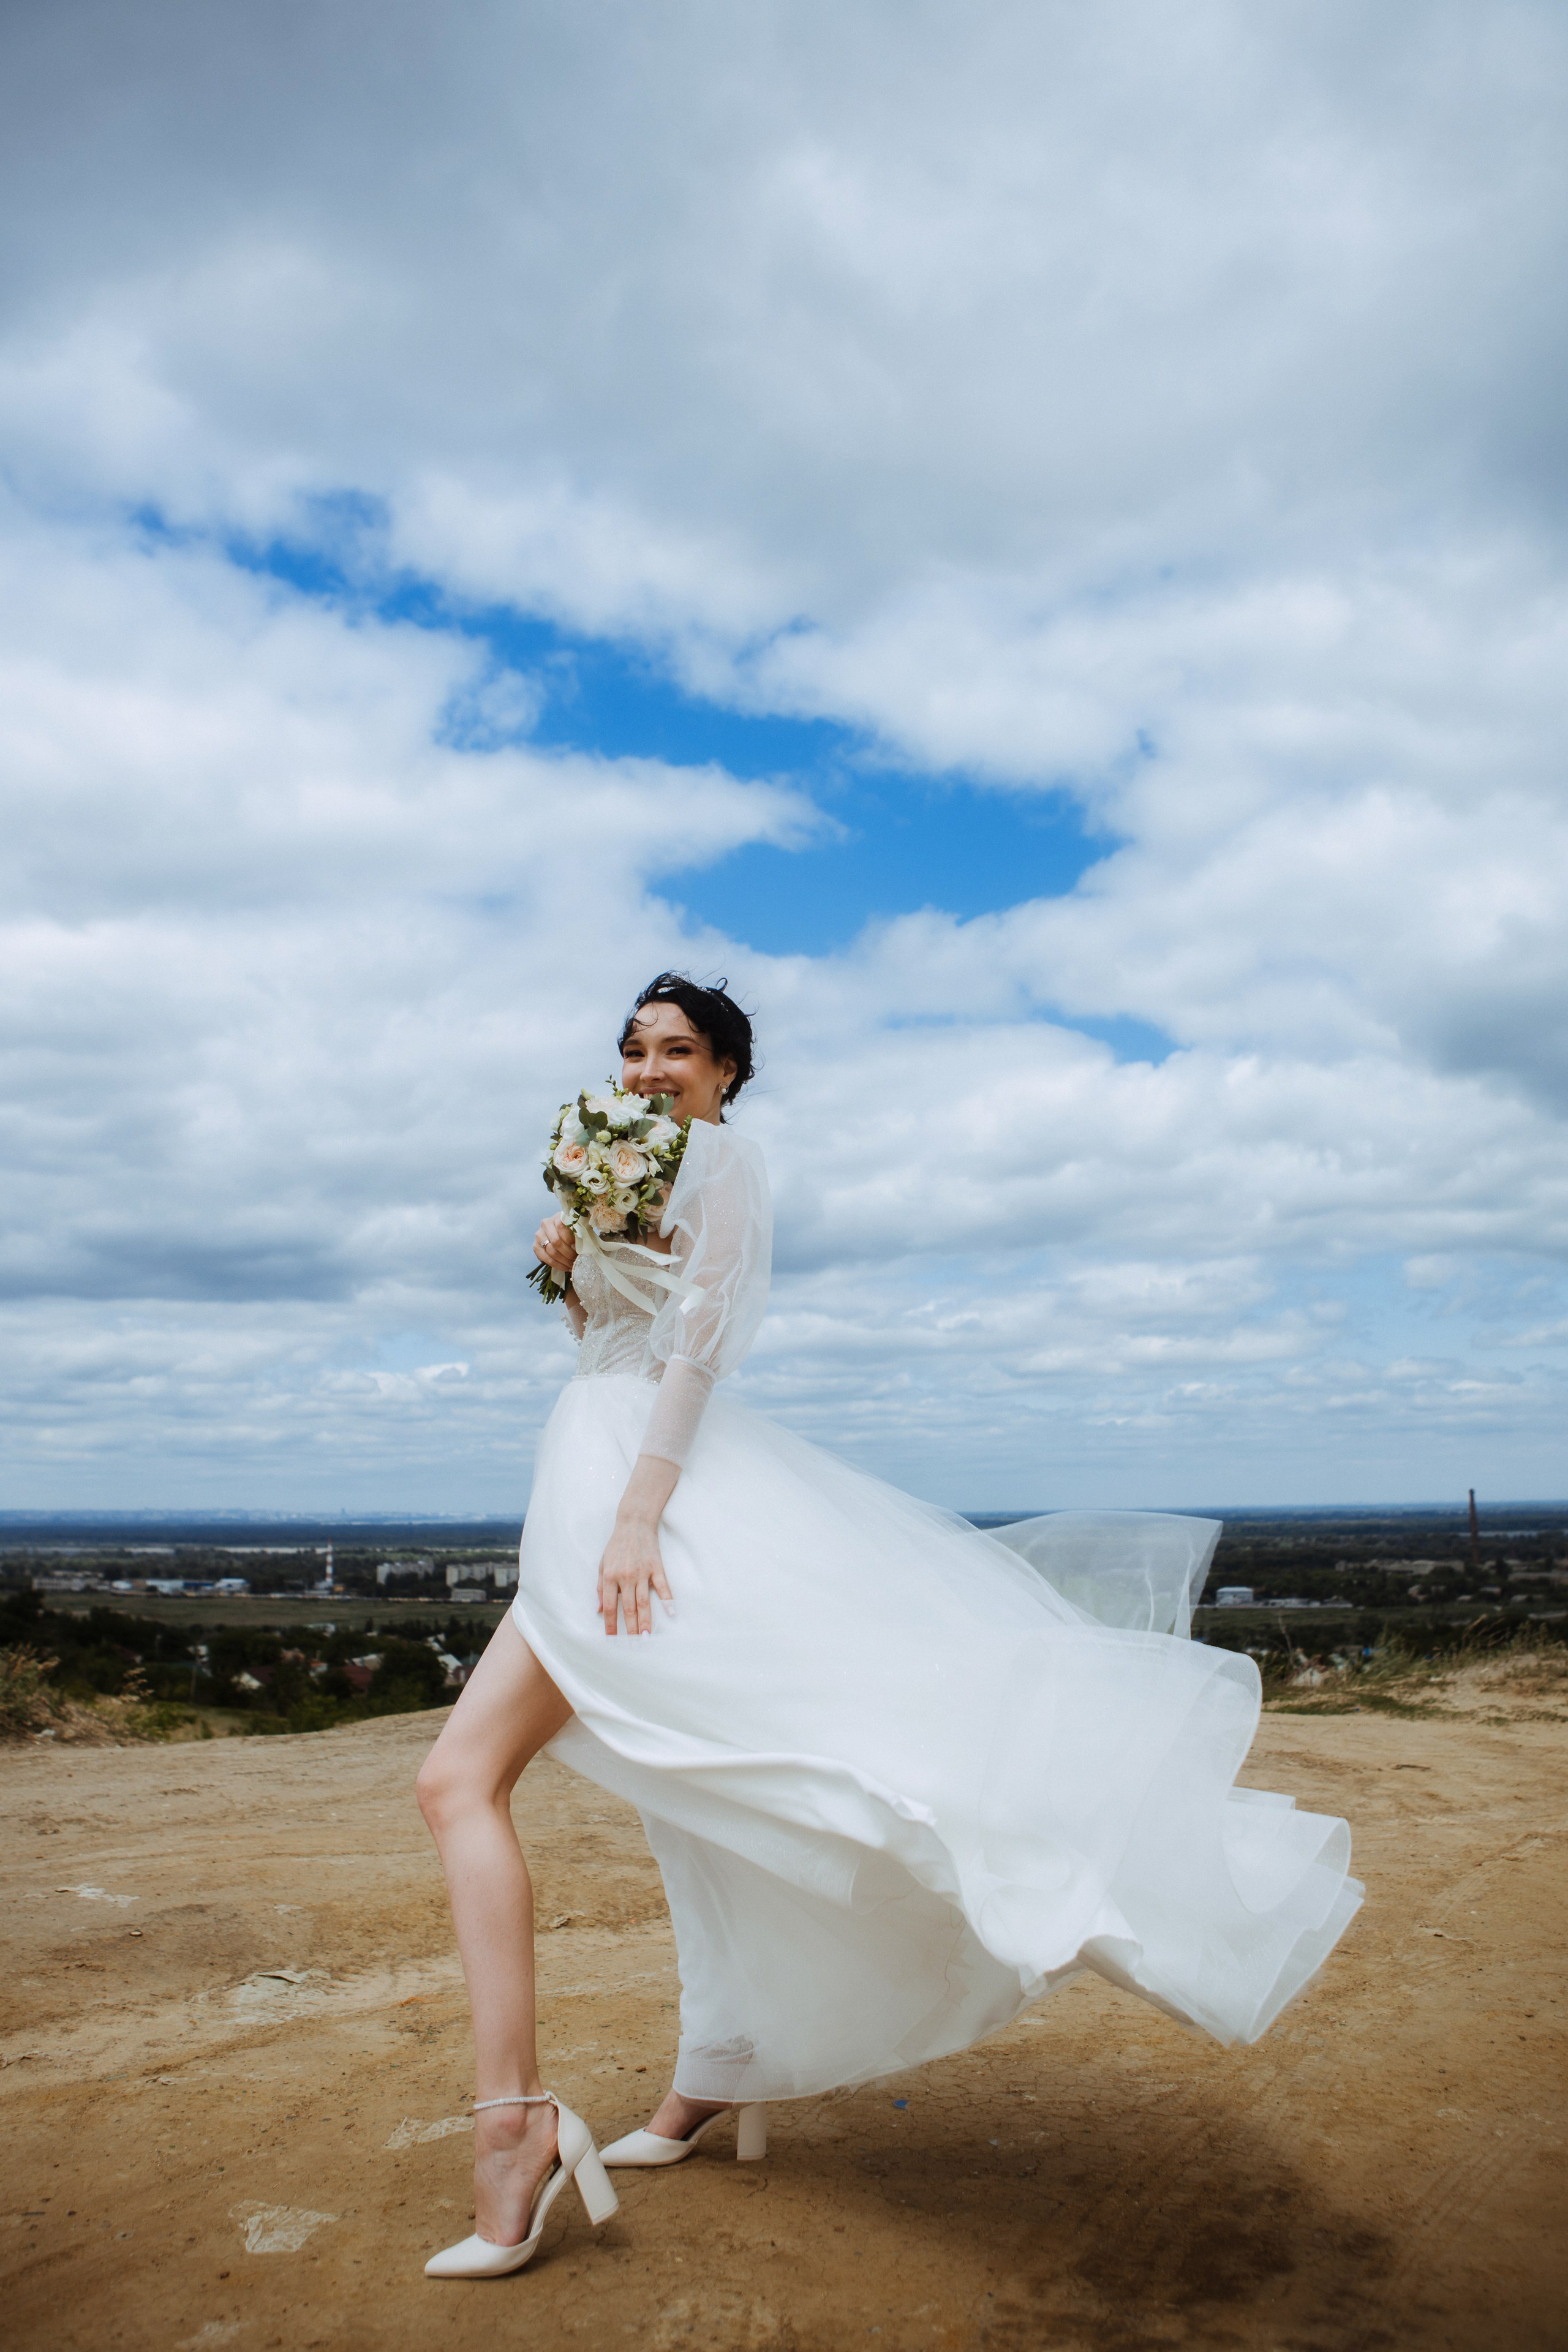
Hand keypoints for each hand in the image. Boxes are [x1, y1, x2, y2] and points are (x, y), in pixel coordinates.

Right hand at [534, 1214, 577, 1275]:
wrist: (561, 1234)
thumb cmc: (573, 1231)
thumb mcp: (578, 1229)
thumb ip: (579, 1235)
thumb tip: (579, 1249)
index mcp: (557, 1217)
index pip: (561, 1226)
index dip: (570, 1239)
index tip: (578, 1248)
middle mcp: (546, 1224)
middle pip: (556, 1241)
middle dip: (568, 1253)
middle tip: (576, 1259)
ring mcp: (539, 1235)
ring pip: (551, 1251)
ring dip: (563, 1261)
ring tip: (572, 1265)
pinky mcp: (536, 1246)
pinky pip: (545, 1258)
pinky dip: (557, 1265)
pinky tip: (565, 1267)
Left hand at [597, 1513, 674, 1635]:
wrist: (634, 1523)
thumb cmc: (616, 1545)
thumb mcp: (602, 1564)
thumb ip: (600, 1587)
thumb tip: (598, 1610)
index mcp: (610, 1577)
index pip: (609, 1606)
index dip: (610, 1624)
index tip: (612, 1639)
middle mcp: (626, 1577)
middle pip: (628, 1608)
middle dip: (629, 1628)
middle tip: (632, 1645)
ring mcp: (642, 1572)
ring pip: (644, 1602)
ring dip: (645, 1621)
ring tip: (646, 1637)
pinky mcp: (656, 1567)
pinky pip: (663, 1587)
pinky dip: (667, 1600)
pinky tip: (672, 1613)